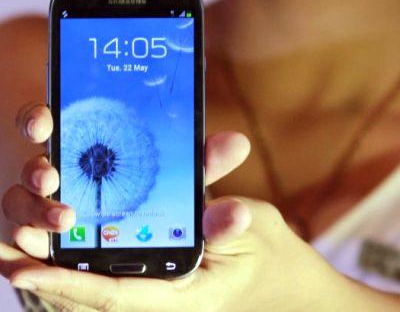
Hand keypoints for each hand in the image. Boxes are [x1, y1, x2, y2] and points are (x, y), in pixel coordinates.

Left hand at [0, 104, 357, 311]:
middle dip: (44, 276)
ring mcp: (151, 284)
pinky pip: (104, 273)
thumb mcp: (249, 232)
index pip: (112, 297)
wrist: (268, 269)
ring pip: (89, 286)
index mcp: (178, 294)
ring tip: (14, 242)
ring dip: (50, 265)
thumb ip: (230, 222)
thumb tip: (232, 212)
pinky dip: (71, 262)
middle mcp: (156, 293)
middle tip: (7, 250)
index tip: (23, 270)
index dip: (65, 285)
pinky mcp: (150, 270)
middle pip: (88, 295)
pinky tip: (48, 241)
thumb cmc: (256, 251)